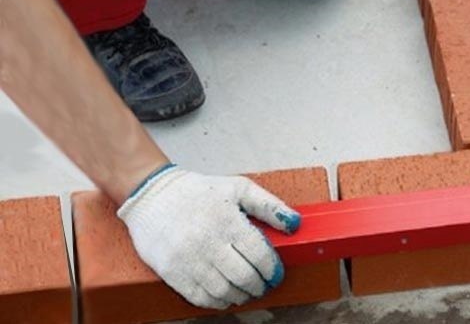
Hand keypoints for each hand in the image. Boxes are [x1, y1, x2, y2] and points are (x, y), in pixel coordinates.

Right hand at [117, 165, 301, 308]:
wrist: (154, 196)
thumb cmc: (200, 191)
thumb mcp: (238, 188)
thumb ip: (269, 205)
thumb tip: (295, 223)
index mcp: (228, 221)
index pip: (260, 256)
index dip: (273, 270)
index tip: (276, 273)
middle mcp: (208, 243)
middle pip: (244, 277)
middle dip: (260, 285)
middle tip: (263, 284)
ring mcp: (189, 260)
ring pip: (224, 291)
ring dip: (241, 295)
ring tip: (246, 290)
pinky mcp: (172, 272)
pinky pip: (200, 298)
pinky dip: (218, 302)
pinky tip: (225, 295)